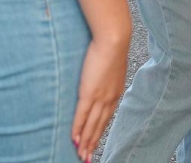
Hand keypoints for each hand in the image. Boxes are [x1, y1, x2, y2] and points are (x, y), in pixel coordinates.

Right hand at [71, 33, 128, 161]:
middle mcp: (109, 99)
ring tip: (80, 154)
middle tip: (86, 158)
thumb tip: (102, 73)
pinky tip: (74, 139)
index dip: (99, 132)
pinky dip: (78, 128)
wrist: (113, 39)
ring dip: (85, 141)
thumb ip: (107, 73)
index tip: (94, 143)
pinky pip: (82, 115)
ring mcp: (99, 97)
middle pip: (99, 126)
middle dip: (92, 143)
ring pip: (91, 125)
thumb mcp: (112, 63)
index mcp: (115, 93)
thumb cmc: (112, 45)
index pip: (106, 118)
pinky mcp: (89, 92)